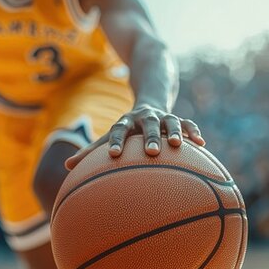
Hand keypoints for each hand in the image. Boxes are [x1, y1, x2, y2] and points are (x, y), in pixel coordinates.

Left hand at [65, 104, 204, 169]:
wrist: (150, 101)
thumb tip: (66, 166)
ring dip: (175, 131)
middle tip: (150, 152)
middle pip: (148, 124)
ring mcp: (164, 117)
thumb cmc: (126, 129)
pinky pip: (189, 124)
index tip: (114, 154)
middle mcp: (145, 117)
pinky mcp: (179, 119)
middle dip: (150, 137)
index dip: (116, 141)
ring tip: (178, 145)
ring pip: (171, 121)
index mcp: (126, 121)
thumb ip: (90, 151)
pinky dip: (194, 132)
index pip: (119, 130)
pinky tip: (202, 144)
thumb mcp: (110, 136)